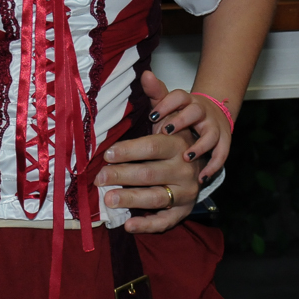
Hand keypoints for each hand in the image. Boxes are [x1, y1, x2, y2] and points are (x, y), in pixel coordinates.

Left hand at [93, 73, 204, 232]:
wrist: (199, 160)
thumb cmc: (172, 138)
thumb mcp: (166, 114)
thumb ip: (156, 96)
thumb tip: (146, 73)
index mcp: (177, 145)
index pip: (152, 147)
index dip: (129, 151)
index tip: (107, 154)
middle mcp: (184, 169)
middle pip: (151, 173)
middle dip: (123, 176)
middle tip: (99, 179)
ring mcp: (186, 192)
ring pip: (157, 197)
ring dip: (131, 200)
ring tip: (108, 199)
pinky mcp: (183, 210)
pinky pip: (166, 221)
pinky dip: (148, 225)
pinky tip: (128, 225)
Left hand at [142, 71, 231, 185]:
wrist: (210, 117)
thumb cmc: (180, 114)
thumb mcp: (168, 103)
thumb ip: (155, 92)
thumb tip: (145, 74)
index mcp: (187, 100)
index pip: (179, 96)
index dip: (166, 104)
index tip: (152, 115)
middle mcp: (202, 111)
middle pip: (195, 111)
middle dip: (182, 121)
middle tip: (166, 131)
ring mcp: (215, 127)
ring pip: (212, 134)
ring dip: (200, 146)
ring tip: (186, 157)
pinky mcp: (224, 142)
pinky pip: (222, 154)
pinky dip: (214, 166)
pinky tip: (203, 177)